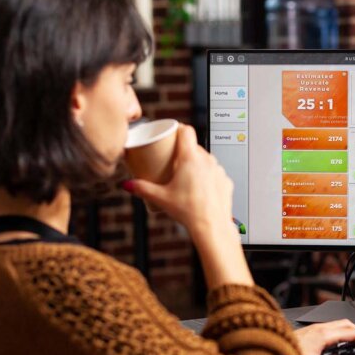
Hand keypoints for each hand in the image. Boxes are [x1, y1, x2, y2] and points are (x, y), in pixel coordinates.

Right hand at [123, 125, 233, 243]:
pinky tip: (201, 186)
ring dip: (197, 163)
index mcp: (191, 159)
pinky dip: (208, 176)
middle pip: (195, 146)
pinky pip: (215, 173)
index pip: (187, 131)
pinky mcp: (226, 181)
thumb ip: (142, 188)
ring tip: (186, 173)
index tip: (172, 130)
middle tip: (173, 157)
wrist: (212, 227)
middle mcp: (208, 161)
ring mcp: (219, 170)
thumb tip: (128, 184)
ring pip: (206, 159)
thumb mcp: (160, 198)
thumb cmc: (189, 211)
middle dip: (184, 150)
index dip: (178, 127)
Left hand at [294, 320, 354, 354]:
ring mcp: (314, 328)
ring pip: (340, 324)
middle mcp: (320, 328)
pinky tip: (341, 341)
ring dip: (353, 331)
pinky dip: (343, 332)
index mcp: (324, 334)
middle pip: (348, 325)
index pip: (352, 333)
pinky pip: (332, 327)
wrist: (268, 348)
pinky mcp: (310, 331)